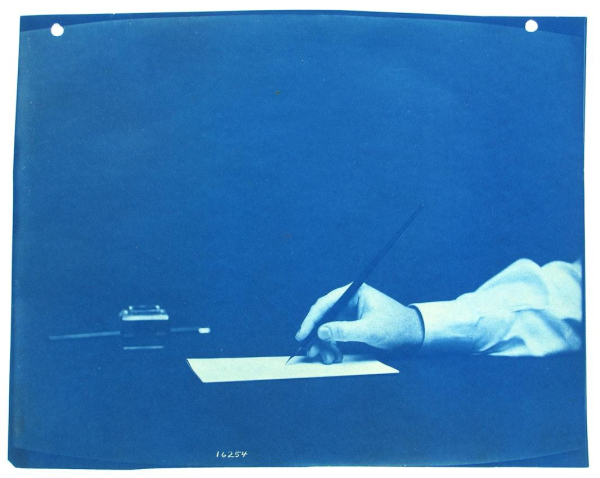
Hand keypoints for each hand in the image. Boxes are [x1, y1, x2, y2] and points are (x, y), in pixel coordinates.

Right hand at [295, 283, 424, 363]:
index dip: (311, 320)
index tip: (303, 334)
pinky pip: (335, 334)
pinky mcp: (351, 323)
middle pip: (324, 316)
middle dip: (317, 335)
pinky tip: (335, 356)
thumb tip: (321, 331)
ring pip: (328, 327)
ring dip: (325, 344)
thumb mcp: (369, 329)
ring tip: (328, 358)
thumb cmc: (396, 326)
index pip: (325, 304)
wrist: (413, 335)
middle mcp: (349, 300)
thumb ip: (344, 330)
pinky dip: (332, 346)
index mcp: (353, 292)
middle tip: (311, 350)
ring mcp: (350, 312)